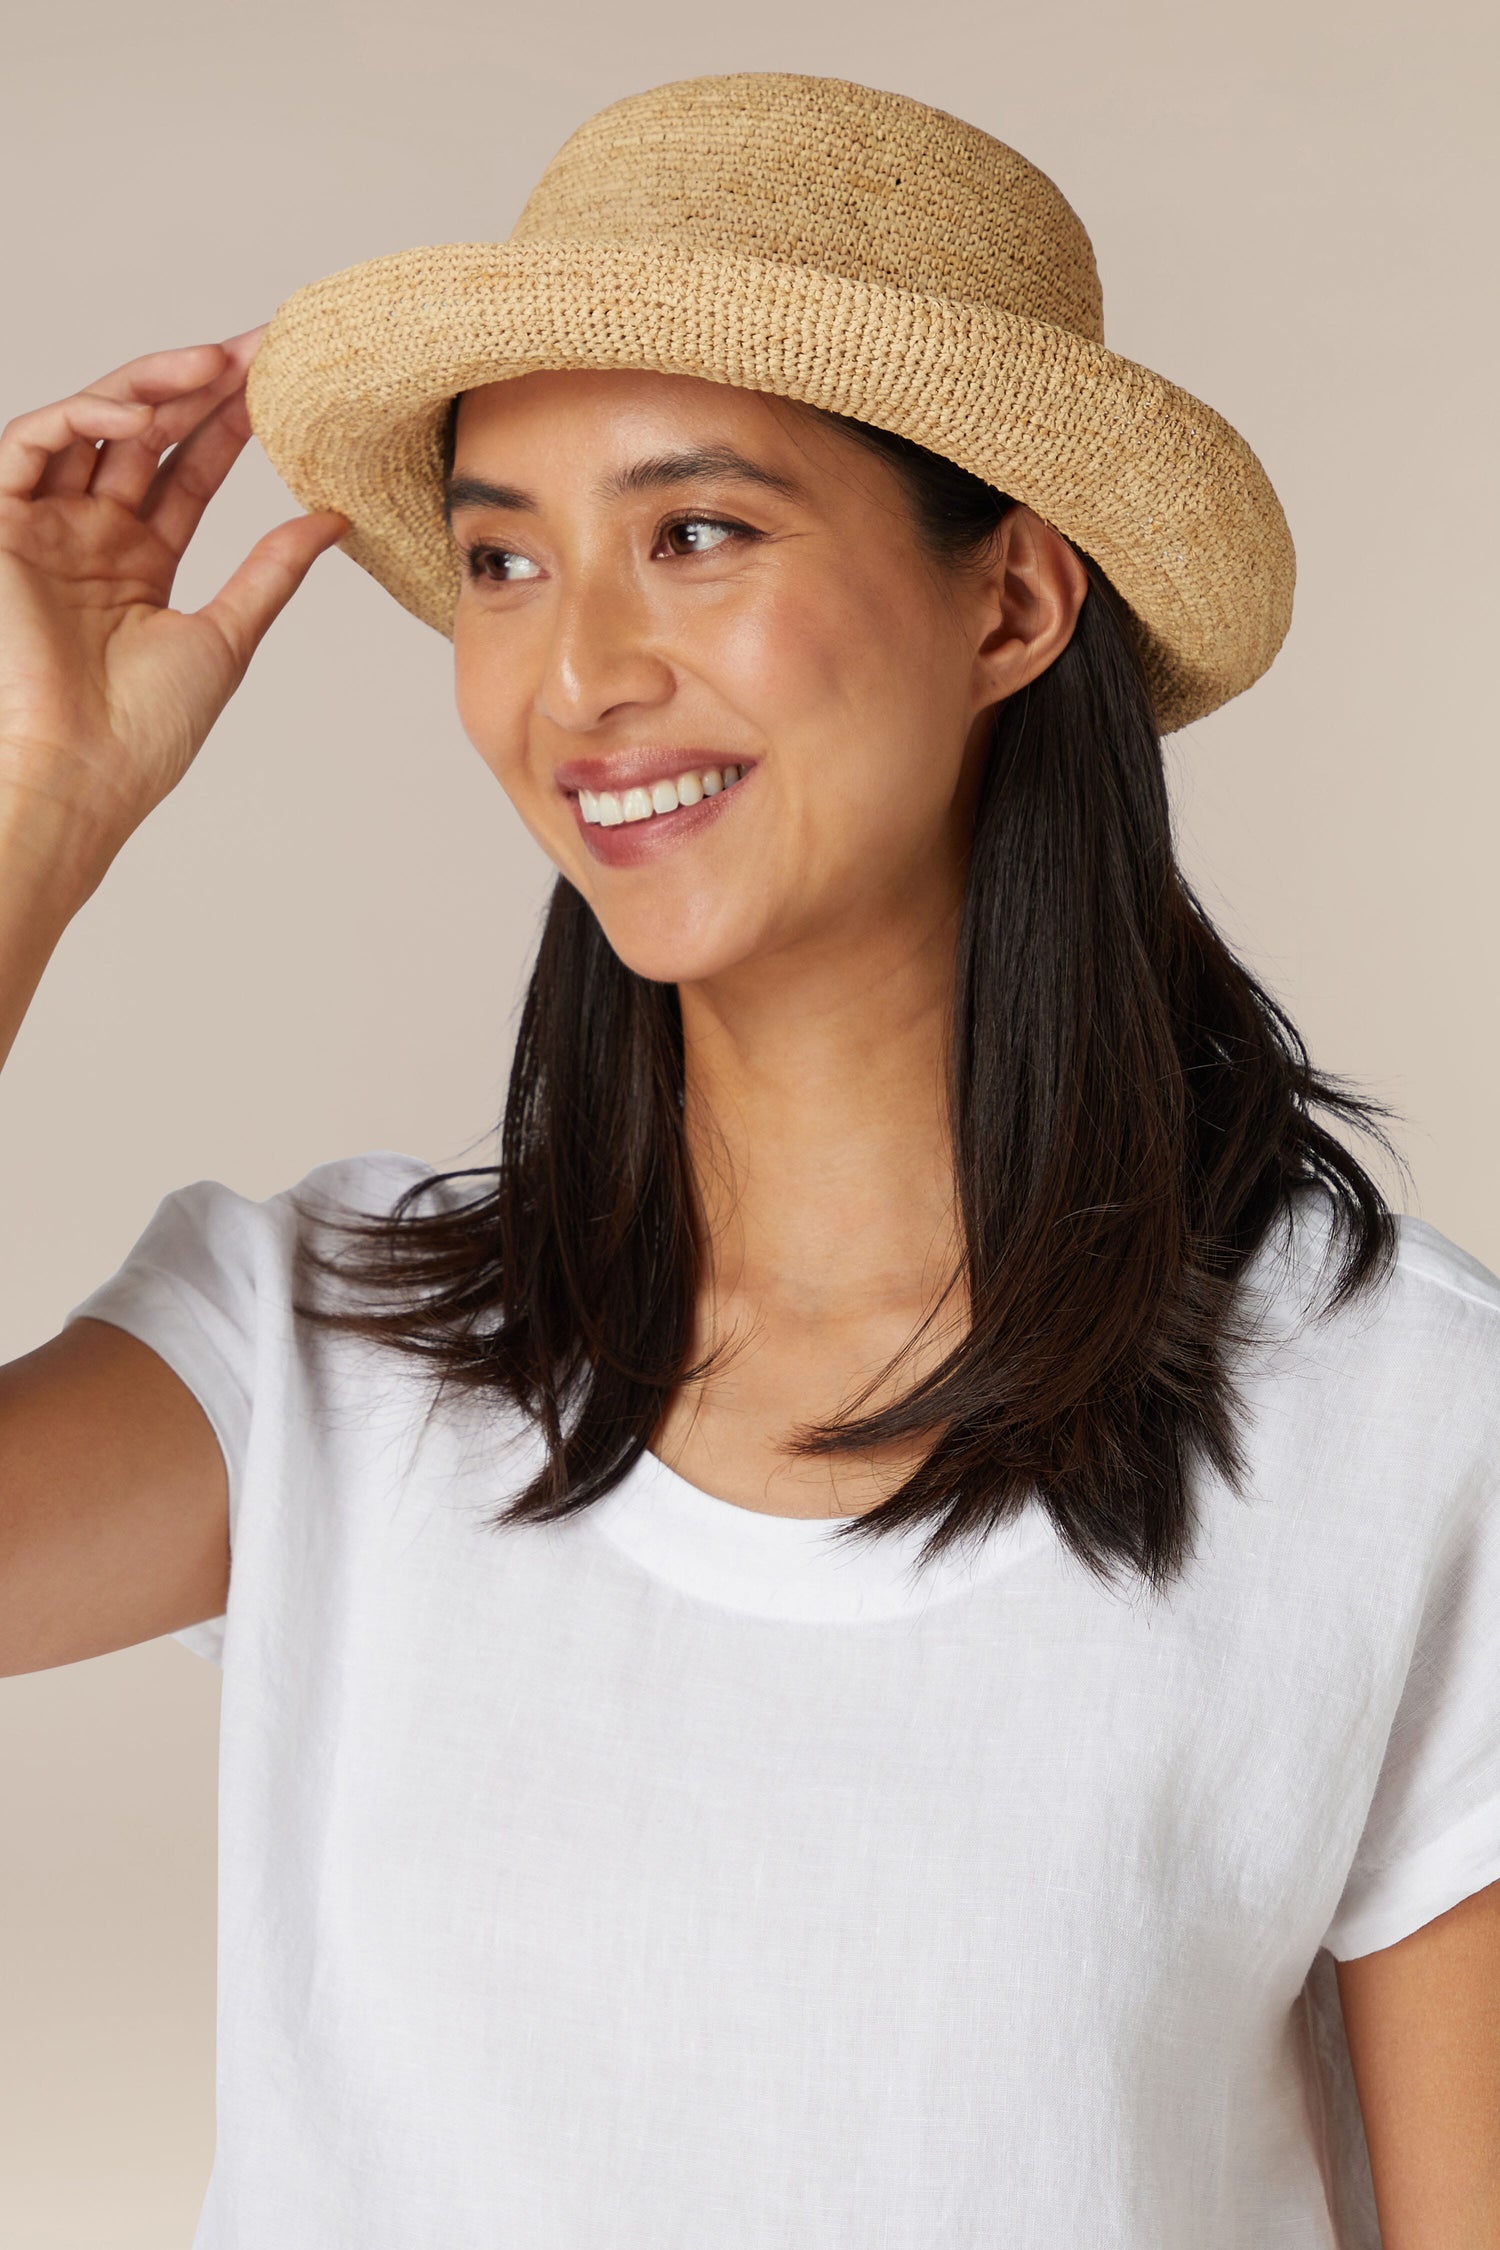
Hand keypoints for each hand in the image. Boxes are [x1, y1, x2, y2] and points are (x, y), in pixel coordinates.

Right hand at [0, 329, 347, 877]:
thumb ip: (272, 569)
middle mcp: (88, 535)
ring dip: (149, 385)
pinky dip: (84, 417)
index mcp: (138, 561)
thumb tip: (333, 515)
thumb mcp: (228, 634)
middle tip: (259, 347)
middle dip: (199, 385)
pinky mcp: (0, 525)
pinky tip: (140, 415)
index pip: (188, 471)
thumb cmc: (148, 729)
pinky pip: (31, 442)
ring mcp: (44, 527)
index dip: (232, 424)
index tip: (282, 384)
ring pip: (92, 424)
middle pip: (145, 435)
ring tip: (213, 366)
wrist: (86, 774)